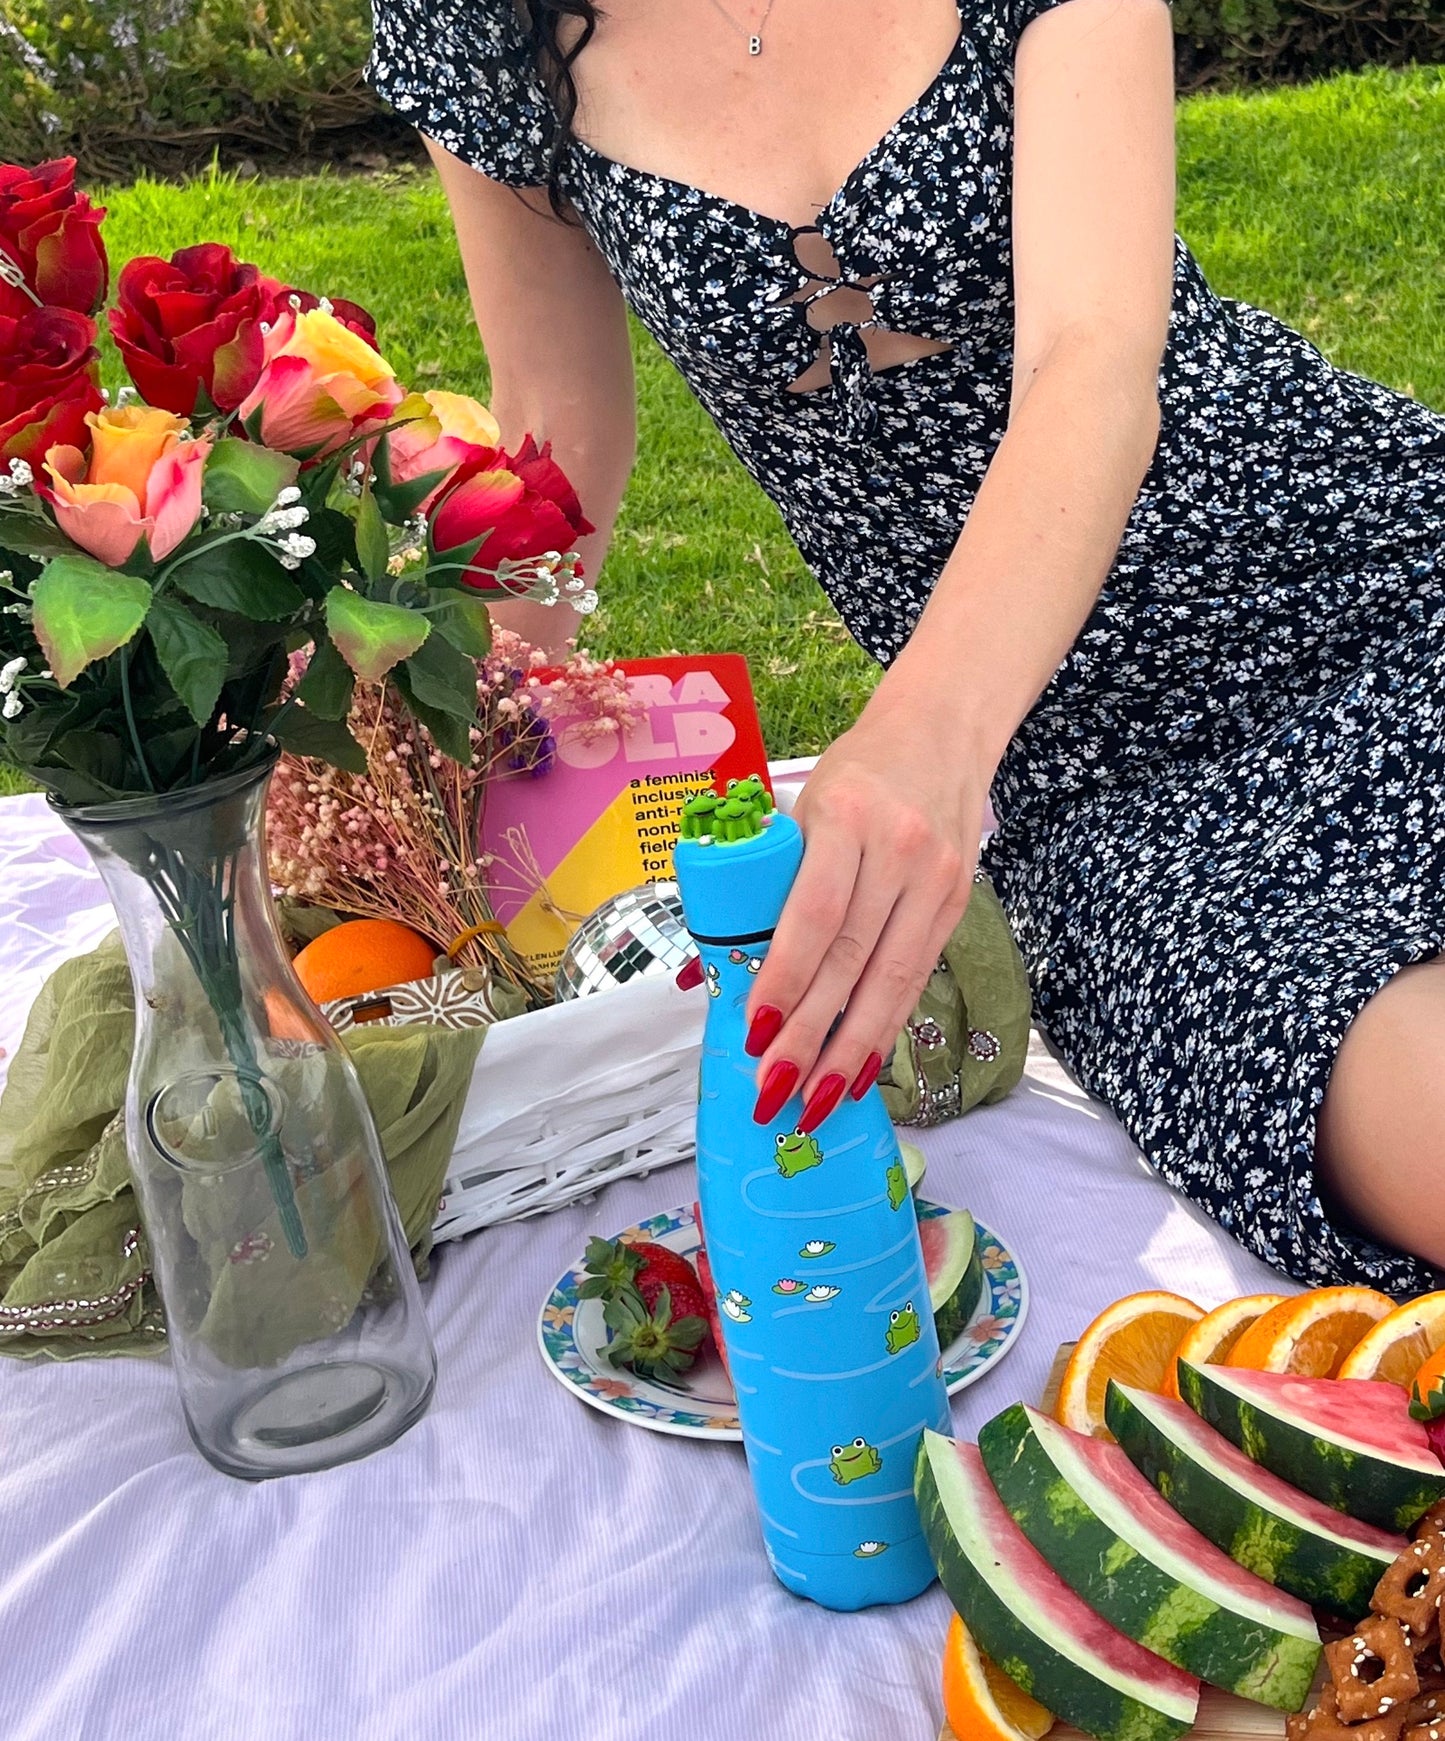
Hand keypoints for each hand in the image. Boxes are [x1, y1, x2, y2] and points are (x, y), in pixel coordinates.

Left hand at [744, 692, 989, 1132]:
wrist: (944, 729)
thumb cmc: (855, 772)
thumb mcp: (802, 805)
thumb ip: (766, 877)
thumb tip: (708, 966)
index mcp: (847, 817)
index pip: (815, 914)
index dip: (785, 978)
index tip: (755, 1032)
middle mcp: (900, 850)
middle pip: (852, 960)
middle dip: (812, 1036)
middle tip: (774, 1090)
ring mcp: (937, 879)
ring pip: (892, 980)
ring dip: (852, 1051)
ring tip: (817, 1102)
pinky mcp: (958, 901)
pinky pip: (918, 976)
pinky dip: (886, 1027)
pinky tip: (861, 1068)